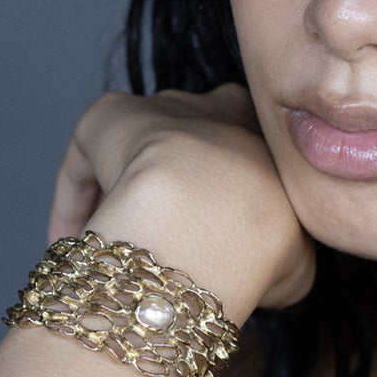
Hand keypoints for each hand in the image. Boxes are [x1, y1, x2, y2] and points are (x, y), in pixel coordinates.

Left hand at [47, 86, 314, 313]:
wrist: (214, 215)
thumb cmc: (265, 242)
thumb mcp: (301, 260)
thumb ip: (282, 255)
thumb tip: (262, 271)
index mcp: (266, 135)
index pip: (247, 156)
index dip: (228, 200)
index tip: (216, 241)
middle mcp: (214, 107)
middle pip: (190, 147)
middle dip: (179, 190)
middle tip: (168, 244)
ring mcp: (160, 106)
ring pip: (138, 151)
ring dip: (127, 196)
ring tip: (119, 249)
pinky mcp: (107, 116)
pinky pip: (87, 158)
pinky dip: (78, 199)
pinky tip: (75, 242)